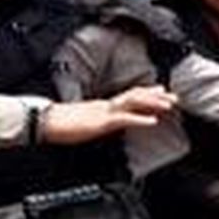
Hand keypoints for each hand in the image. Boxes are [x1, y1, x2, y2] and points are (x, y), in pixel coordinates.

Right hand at [42, 85, 176, 144]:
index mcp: (102, 106)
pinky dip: (140, 119)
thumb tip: (105, 125)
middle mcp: (105, 105)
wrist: (43, 123)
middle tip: (175, 97)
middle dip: (156, 96)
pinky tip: (153, 121)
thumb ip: (97, 122)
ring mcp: (104, 112)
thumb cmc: (60, 125)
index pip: (128, 96)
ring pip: (133, 103)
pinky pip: (124, 119)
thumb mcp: (84, 124)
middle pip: (135, 96)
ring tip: (170, 105)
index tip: (162, 92)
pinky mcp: (100, 122)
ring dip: (153, 103)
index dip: (147, 94)